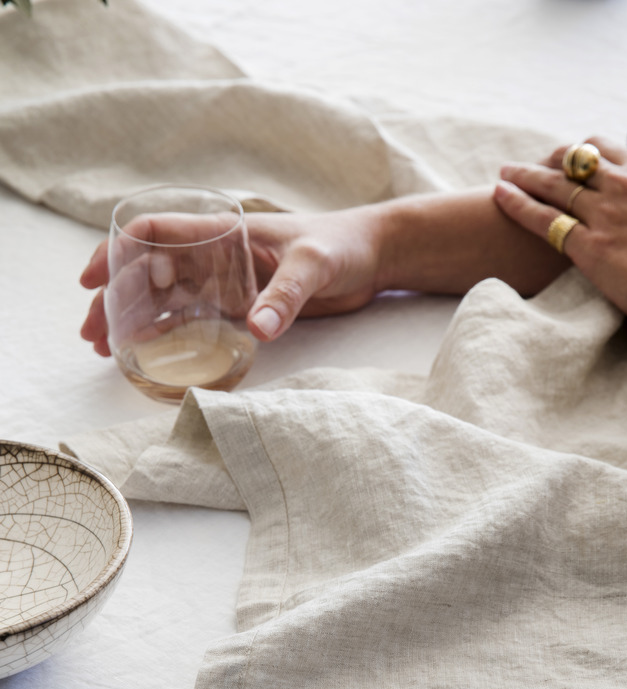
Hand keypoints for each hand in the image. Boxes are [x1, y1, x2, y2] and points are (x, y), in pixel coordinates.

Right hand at [81, 205, 383, 354]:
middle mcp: (215, 255)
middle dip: (114, 298)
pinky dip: (166, 334)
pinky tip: (148, 356)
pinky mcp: (240, 305)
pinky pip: (192, 319)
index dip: (116, 251)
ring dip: (134, 320)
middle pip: (147, 272)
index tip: (93, 279)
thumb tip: (256, 330)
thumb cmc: (342, 245)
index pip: (153, 233)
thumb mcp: (314, 266)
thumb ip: (286, 296)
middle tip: (93, 335)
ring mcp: (224, 281)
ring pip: (163, 298)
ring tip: (108, 351)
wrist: (372, 256)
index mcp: (222, 232)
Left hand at [493, 130, 626, 350]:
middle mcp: (624, 185)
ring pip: (553, 184)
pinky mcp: (590, 247)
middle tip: (527, 166)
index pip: (603, 148)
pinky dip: (517, 204)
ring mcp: (604, 215)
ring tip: (504, 175)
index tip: (566, 159)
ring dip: (523, 175)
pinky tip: (500, 195)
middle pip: (572, 161)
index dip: (579, 152)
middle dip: (547, 160)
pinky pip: (543, 219)